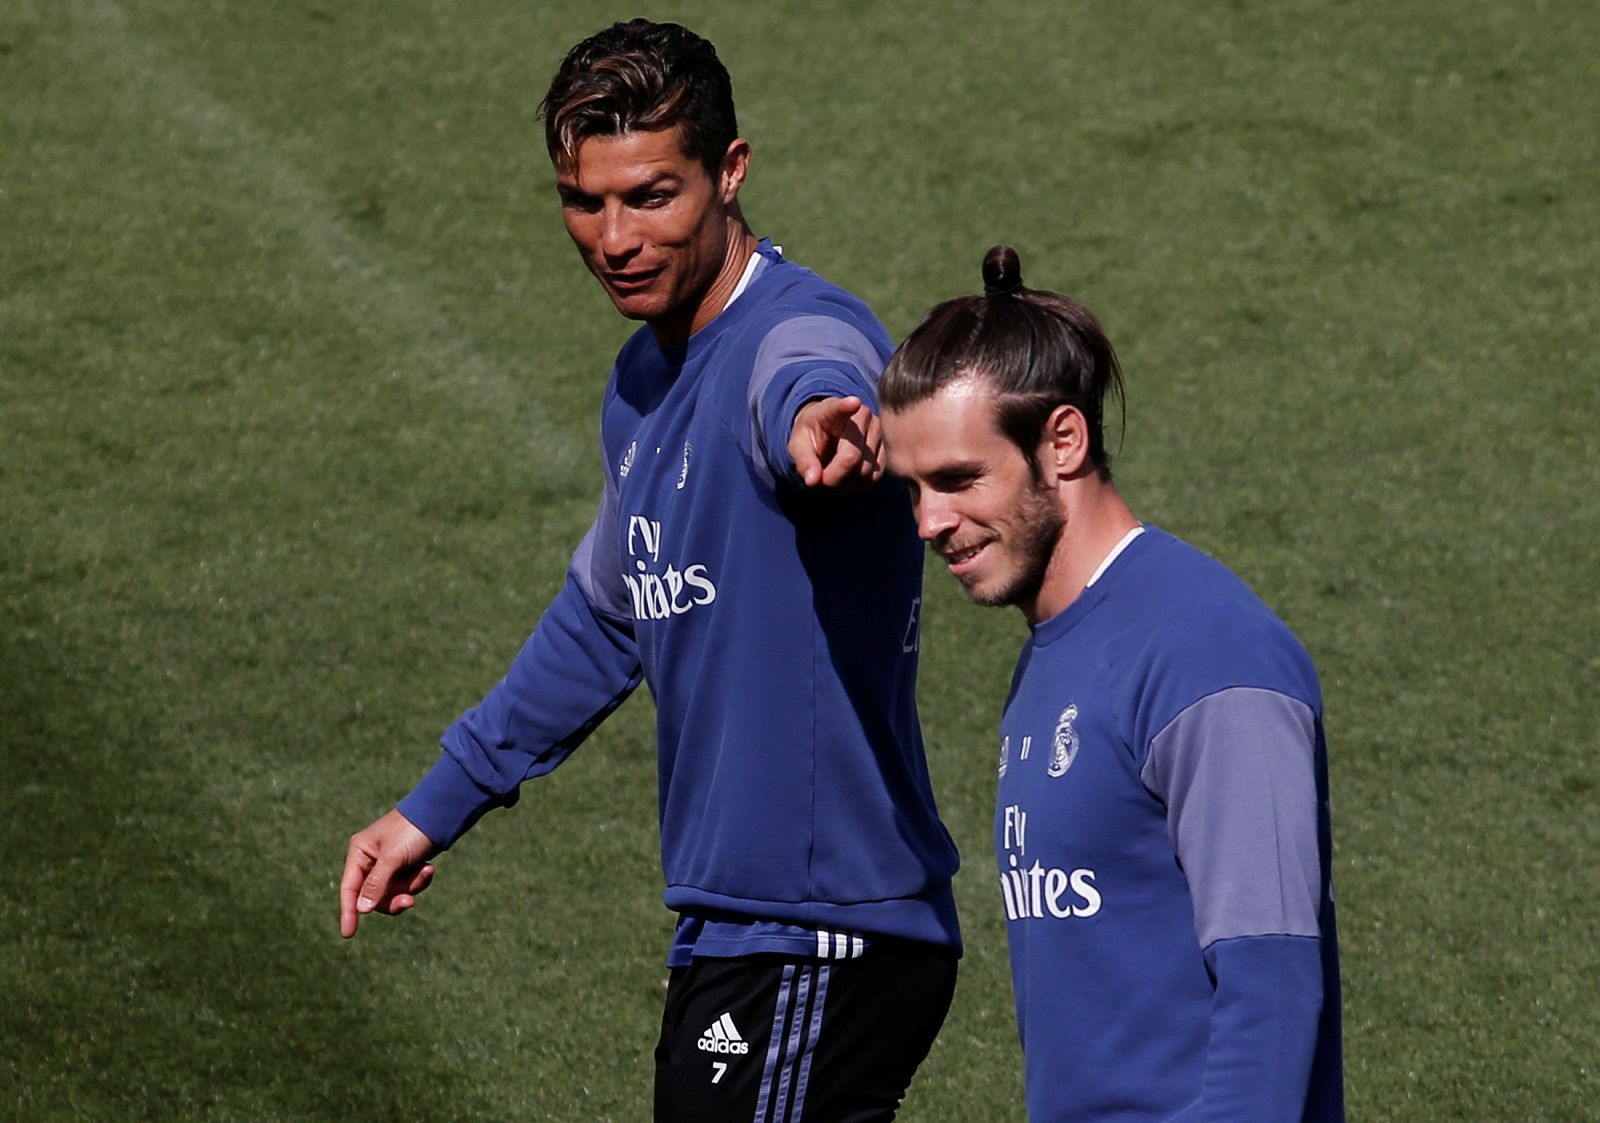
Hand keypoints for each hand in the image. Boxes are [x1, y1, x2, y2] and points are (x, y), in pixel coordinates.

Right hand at [339, 809, 437, 937]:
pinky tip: (429, 868)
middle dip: (394, 898)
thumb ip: (377, 884)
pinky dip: (418, 880)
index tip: (348, 934)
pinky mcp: (404, 866)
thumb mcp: (393, 858)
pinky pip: (407, 886)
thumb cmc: (412, 831)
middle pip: (373, 896)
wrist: (441, 814)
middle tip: (410, 901)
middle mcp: (370, 859)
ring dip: (410, 887)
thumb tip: (362, 909)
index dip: (348, 912)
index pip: (349, 888)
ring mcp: (388, 864)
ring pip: (393, 893)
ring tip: (426, 871)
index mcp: (360, 852)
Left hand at [788, 395, 883, 491]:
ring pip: (864, 470)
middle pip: (851, 456)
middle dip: (833, 476)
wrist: (830, 435)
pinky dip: (858, 484)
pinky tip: (848, 475)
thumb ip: (804, 461)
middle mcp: (862, 415)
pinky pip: (874, 477)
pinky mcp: (887, 449)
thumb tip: (813, 480)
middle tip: (820, 478)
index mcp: (832, 410)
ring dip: (845, 482)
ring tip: (834, 473)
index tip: (853, 403)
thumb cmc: (813, 438)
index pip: (839, 408)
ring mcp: (878, 431)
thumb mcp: (798, 446)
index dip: (846, 407)